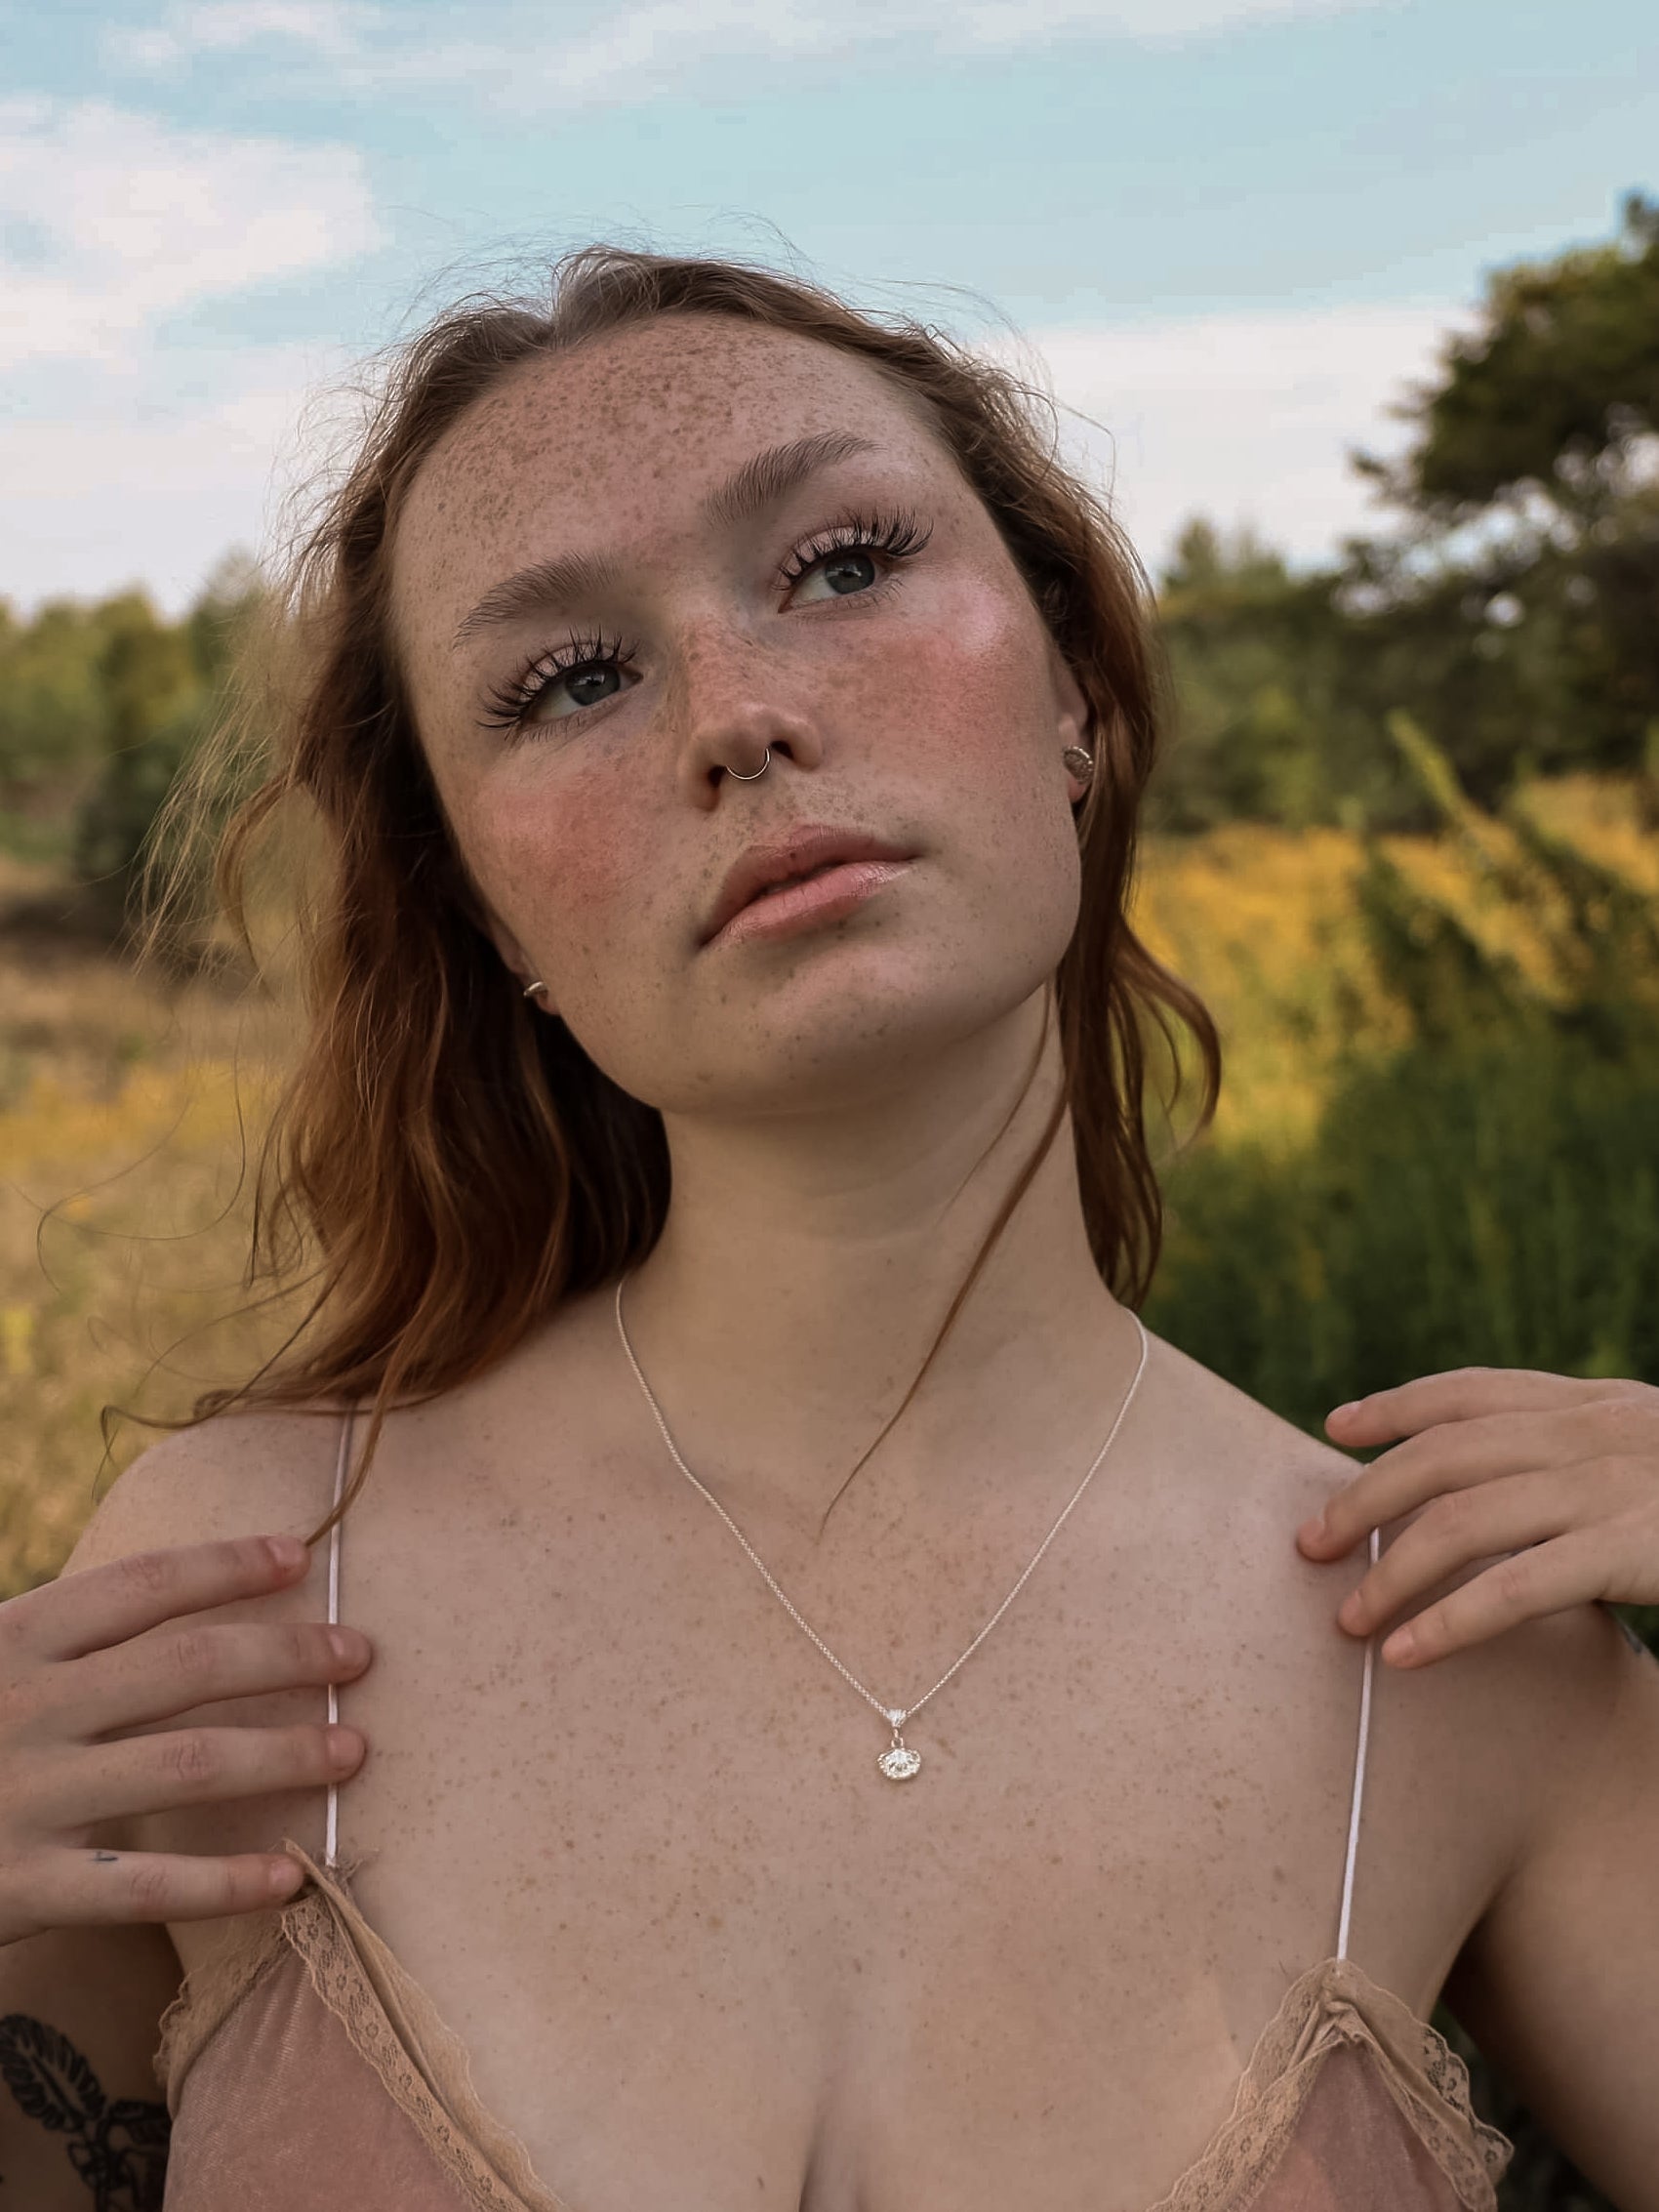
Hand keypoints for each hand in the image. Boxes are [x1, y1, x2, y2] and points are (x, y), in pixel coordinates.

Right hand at [0, 1535, 370, 1945]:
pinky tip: (289, 1882)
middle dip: (285, 1654)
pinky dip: (222, 1883)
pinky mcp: (20, 1887)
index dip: (224, 1565)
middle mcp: (24, 1707)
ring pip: (187, 1763)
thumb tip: (139, 1600)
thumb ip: (42, 1637)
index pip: (140, 1586)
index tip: (297, 1556)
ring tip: (352, 1751)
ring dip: (282, 1753)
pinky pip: (143, 1886)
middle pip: (186, 1665)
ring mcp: (25, 1797)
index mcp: (9, 1639)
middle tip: (359, 1655)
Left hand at [1296, 1367, 1658, 1667]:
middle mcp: (1594, 1432)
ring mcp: (1608, 1487)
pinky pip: (1513, 1587)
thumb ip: (1588, 1460)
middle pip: (1444, 1454)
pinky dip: (1448, 1622)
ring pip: (1461, 1521)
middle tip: (1313, 1542)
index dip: (1398, 1406)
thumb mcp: (1658, 1454)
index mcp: (1597, 1404)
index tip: (1337, 1426)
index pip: (1473, 1392)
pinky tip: (1405, 1652)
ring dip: (1390, 1573)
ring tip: (1350, 1618)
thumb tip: (1513, 1494)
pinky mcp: (1628, 1548)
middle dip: (1366, 1498)